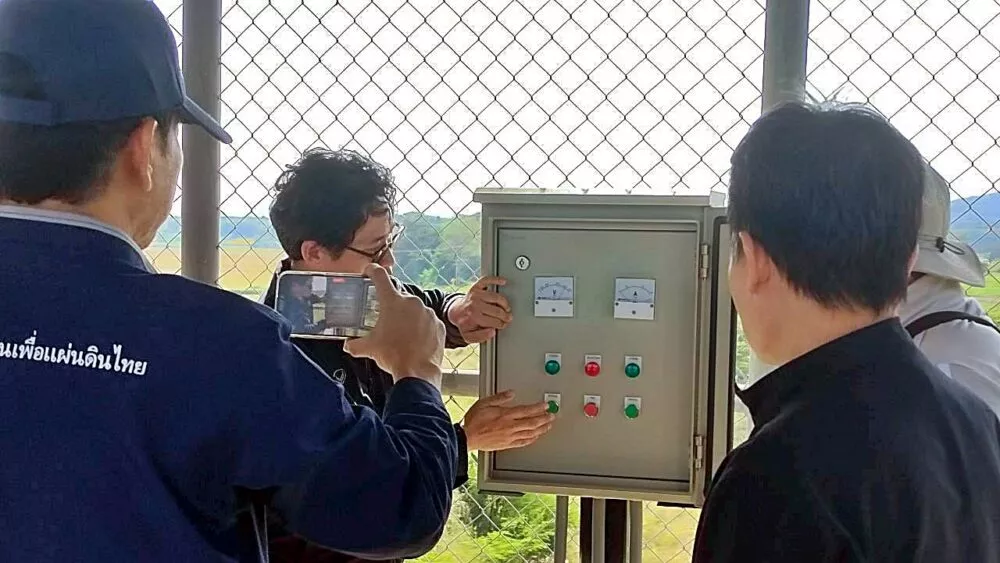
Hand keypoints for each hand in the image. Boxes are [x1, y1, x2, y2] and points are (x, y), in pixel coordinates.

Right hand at [344, 264, 444, 387]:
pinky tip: (415, 340)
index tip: (368, 271)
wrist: (417, 373)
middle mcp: (412, 302)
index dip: (372, 271)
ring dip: (407, 317)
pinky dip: (421, 327)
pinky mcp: (438, 324)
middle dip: (391, 306)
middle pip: (398, 296)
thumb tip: (348, 344)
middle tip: (385, 319)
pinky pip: (427, 321)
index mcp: (392, 302)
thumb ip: (355, 344)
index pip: (380, 276)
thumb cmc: (393, 356)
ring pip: (414, 309)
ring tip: (401, 334)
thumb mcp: (369, 348)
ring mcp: (428, 312)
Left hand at [447, 276, 511, 343]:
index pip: (494, 322)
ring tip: (506, 308)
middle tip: (507, 317)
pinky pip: (487, 280)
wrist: (455, 312)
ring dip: (505, 303)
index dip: (501, 325)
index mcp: (473, 317)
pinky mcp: (476, 287)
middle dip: (505, 316)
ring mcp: (475, 294)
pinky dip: (496, 279)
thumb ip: (480, 337)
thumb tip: (492, 331)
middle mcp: (474, 305)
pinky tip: (503, 282)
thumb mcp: (469, 336)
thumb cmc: (464, 323)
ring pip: (496, 297)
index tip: (503, 325)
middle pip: (497, 310)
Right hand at [462, 391, 554, 451]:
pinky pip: (523, 442)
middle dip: (544, 419)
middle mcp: (510, 426)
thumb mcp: (484, 403)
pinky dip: (532, 439)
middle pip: (532, 422)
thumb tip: (511, 394)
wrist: (467, 437)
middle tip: (552, 416)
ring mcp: (510, 437)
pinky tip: (536, 437)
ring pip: (530, 433)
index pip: (527, 410)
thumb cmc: (474, 421)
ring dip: (541, 429)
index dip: (538, 408)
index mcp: (506, 415)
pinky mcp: (507, 444)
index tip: (546, 406)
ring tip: (548, 426)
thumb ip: (499, 398)